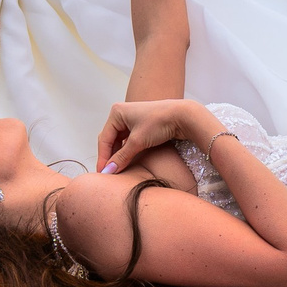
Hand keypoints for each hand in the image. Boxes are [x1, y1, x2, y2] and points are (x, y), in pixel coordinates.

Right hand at [96, 97, 211, 173]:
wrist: (184, 115)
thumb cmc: (160, 122)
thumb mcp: (138, 141)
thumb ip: (122, 157)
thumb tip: (108, 171)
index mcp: (116, 112)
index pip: (105, 139)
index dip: (103, 157)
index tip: (102, 173)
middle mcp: (122, 114)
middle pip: (111, 139)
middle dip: (110, 156)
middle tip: (109, 173)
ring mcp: (132, 119)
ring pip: (120, 141)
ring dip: (119, 155)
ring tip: (118, 169)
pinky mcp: (142, 125)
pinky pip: (129, 140)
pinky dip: (127, 151)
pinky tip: (128, 161)